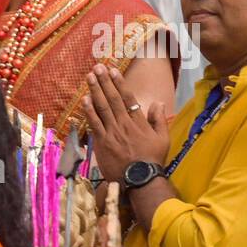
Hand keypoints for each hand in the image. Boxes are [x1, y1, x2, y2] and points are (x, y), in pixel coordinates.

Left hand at [82, 64, 170, 182]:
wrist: (140, 179)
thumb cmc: (152, 160)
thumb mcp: (162, 139)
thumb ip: (158, 120)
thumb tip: (157, 103)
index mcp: (139, 122)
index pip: (128, 98)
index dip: (119, 83)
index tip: (113, 70)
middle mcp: (124, 124)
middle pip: (113, 99)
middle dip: (104, 82)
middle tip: (97, 67)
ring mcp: (112, 133)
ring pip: (102, 108)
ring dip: (95, 91)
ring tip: (89, 77)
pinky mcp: (101, 143)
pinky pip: (94, 124)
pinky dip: (89, 111)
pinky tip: (84, 100)